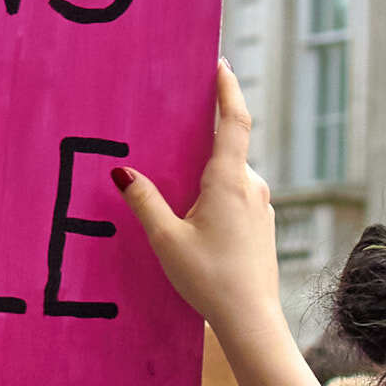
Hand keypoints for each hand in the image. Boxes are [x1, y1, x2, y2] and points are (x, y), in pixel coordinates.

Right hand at [114, 62, 281, 337]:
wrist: (251, 320)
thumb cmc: (209, 279)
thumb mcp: (166, 240)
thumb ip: (145, 202)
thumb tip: (123, 172)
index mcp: (229, 180)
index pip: (234, 120)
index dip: (228, 89)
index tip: (221, 65)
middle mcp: (251, 186)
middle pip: (227, 149)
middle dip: (203, 139)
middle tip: (175, 129)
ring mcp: (261, 207)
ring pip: (231, 176)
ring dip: (207, 174)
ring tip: (178, 186)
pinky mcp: (262, 226)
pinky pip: (236, 197)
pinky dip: (216, 195)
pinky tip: (197, 219)